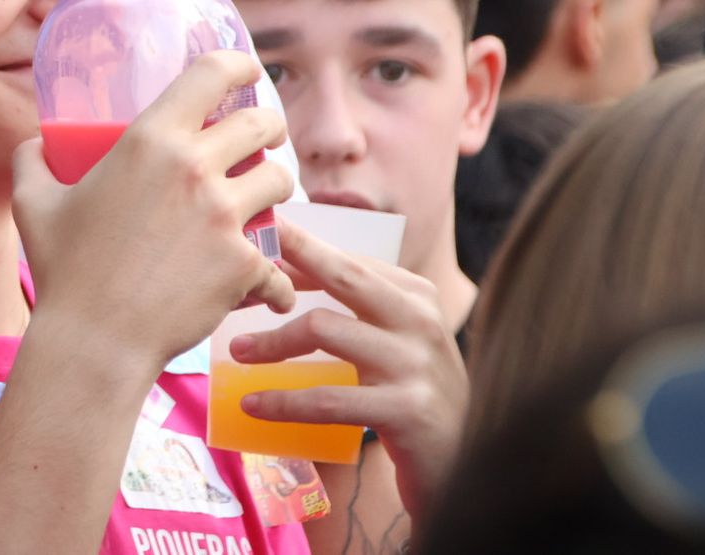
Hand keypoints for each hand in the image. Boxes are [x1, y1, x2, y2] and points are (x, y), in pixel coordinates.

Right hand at [14, 50, 295, 379]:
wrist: (94, 341)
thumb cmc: (62, 271)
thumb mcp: (32, 203)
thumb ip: (32, 161)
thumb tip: (33, 143)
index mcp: (150, 140)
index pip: (213, 73)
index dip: (239, 63)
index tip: (246, 69)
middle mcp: (195, 168)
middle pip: (262, 125)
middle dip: (267, 129)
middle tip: (258, 143)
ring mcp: (225, 217)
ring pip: (280, 183)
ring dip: (273, 192)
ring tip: (257, 207)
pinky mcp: (244, 265)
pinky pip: (278, 263)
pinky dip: (272, 280)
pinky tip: (260, 290)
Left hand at [228, 218, 466, 520]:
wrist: (466, 465)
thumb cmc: (412, 395)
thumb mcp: (397, 342)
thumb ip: (358, 309)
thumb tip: (283, 275)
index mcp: (416, 294)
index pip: (349, 261)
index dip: (299, 250)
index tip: (257, 238)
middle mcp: (420, 319)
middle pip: (342, 276)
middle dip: (289, 261)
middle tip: (242, 261)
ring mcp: (415, 363)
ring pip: (324, 330)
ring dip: (271, 341)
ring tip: (238, 352)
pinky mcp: (406, 409)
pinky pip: (328, 398)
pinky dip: (284, 401)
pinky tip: (254, 404)